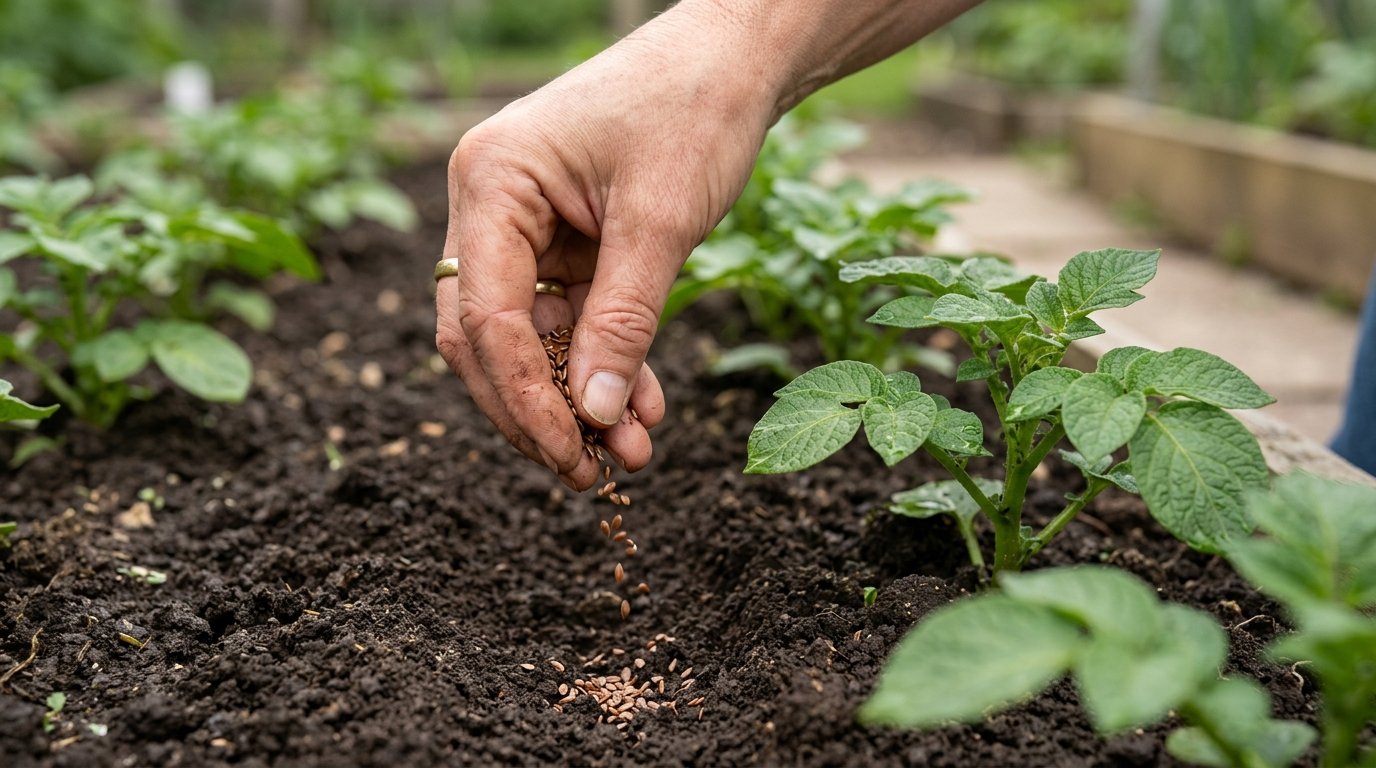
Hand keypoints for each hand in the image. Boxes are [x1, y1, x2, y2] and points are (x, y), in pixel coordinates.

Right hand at [435, 5, 775, 489]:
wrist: (734, 59)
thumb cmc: (693, 110)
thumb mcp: (660, 223)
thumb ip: (623, 323)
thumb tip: (595, 417)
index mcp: (491, 182)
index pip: (485, 317)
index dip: (524, 398)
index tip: (570, 455)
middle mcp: (490, 206)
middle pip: (488, 339)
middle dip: (541, 411)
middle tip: (591, 476)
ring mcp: (522, 227)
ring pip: (529, 340)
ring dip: (576, 399)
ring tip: (630, 456)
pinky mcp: (561, 244)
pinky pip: (569, 322)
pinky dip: (603, 366)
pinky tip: (644, 411)